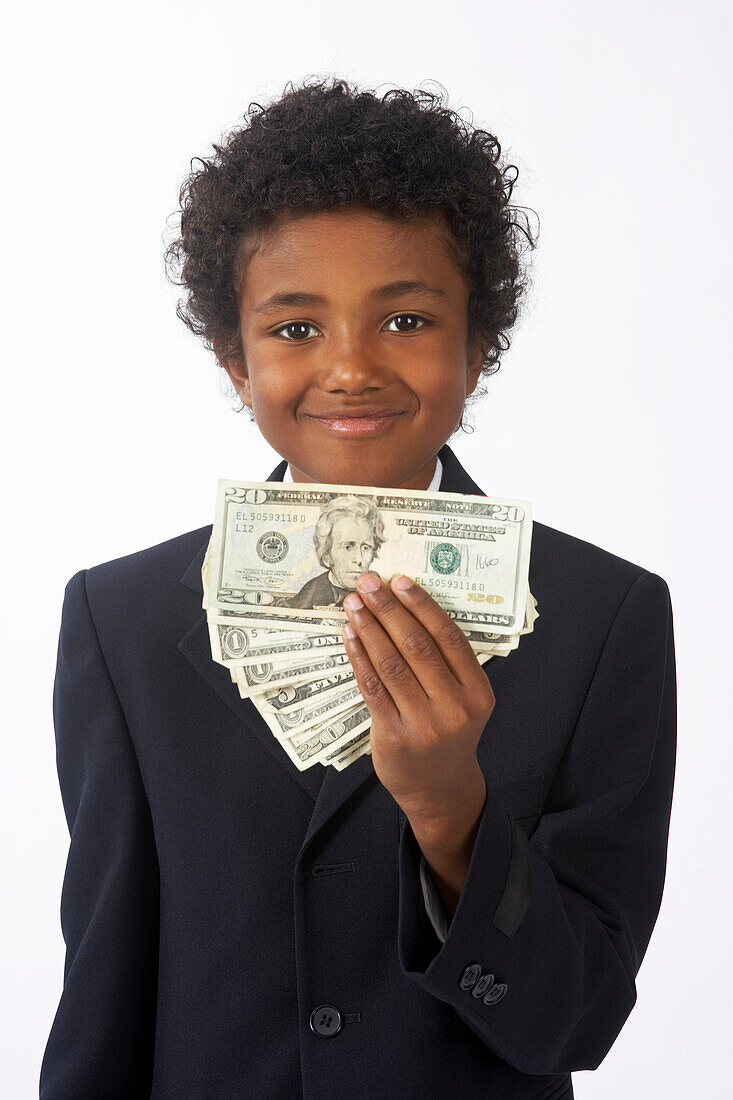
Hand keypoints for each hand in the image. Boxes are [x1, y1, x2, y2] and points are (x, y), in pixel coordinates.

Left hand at [341, 571, 494, 830]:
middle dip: (389, 609)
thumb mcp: (464, 699)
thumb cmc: (448, 731)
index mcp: (478, 691)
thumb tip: (406, 606)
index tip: (400, 580)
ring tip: (354, 604)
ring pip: (392, 664)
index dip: (422, 605)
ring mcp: (425, 724)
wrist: (439, 788)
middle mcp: (455, 708)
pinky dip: (359, 657)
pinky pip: (373, 688)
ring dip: (370, 628)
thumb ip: (446, 662)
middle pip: (417, 646)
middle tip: (368, 583)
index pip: (449, 637)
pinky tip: (350, 636)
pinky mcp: (395, 736)